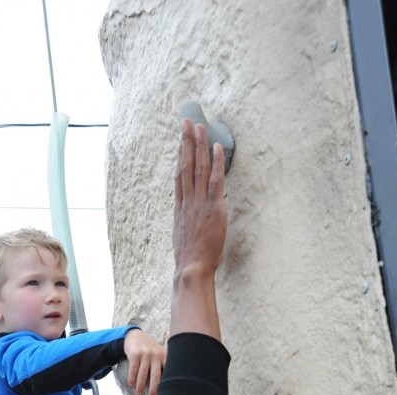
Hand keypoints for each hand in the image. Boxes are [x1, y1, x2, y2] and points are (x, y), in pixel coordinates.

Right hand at [123, 329, 166, 394]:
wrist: (135, 336)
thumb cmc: (149, 349)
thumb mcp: (159, 353)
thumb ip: (165, 364)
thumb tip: (168, 384)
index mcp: (164, 355)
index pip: (168, 371)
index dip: (167, 383)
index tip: (167, 393)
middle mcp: (156, 354)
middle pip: (156, 374)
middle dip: (154, 388)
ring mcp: (145, 353)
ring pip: (143, 373)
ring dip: (140, 385)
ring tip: (139, 393)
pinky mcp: (135, 353)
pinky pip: (133, 368)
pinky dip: (132, 378)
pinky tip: (131, 384)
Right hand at [171, 121, 226, 339]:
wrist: (191, 270)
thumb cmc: (189, 261)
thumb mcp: (183, 239)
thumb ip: (187, 224)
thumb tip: (190, 218)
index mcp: (180, 209)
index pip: (179, 176)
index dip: (180, 156)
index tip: (180, 141)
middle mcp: (187, 202)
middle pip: (185, 166)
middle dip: (185, 142)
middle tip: (186, 122)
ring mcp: (199, 204)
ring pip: (198, 168)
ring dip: (199, 145)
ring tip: (199, 126)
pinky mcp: (213, 209)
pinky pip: (216, 181)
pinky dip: (217, 163)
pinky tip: (216, 147)